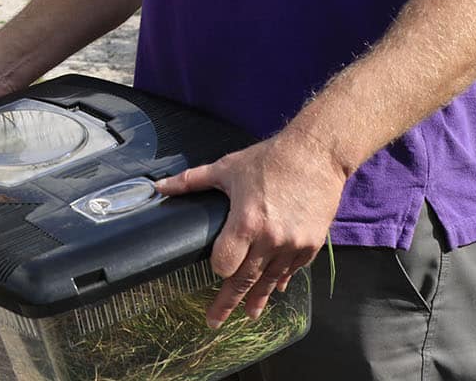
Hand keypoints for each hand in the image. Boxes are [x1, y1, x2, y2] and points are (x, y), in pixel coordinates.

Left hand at [154, 131, 348, 326]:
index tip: (215, 268)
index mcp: (246, 222)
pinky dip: (281, 280)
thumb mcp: (227, 168)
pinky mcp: (311, 245)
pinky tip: (274, 289)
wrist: (316, 155)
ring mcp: (293, 245)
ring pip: (270, 280)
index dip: (217, 267)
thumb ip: (191, 181)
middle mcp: (270, 240)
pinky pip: (292, 270)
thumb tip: (159, 187)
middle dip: (228, 301)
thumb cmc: (268, 160)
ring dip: (257, 298)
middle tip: (214, 321)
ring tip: (247, 314)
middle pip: (245, 280)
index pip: (225, 263)